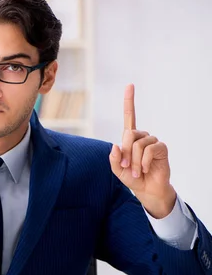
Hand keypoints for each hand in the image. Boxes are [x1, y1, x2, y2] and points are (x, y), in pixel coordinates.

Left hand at [109, 84, 175, 218]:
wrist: (147, 189)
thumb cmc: (132, 177)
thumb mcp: (117, 169)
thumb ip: (113, 159)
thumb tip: (115, 144)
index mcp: (130, 138)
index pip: (129, 116)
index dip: (129, 101)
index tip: (129, 85)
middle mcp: (142, 136)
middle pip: (128, 135)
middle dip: (125, 154)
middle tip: (126, 167)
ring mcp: (152, 141)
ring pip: (137, 145)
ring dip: (133, 161)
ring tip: (136, 171)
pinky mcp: (161, 148)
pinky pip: (148, 150)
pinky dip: (142, 162)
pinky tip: (144, 168)